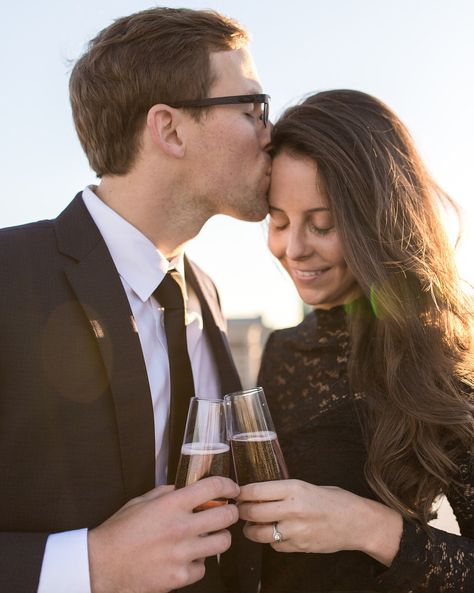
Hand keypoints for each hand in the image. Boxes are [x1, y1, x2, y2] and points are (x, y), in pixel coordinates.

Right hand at [88, 476, 239, 592]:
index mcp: (171, 505)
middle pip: (226, 516)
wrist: (101, 565)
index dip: (227, 485)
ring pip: (222, 543)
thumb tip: (185, 489)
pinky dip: (198, 563)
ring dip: (219, 538)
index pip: (212, 487)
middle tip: (227, 512)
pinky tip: (187, 558)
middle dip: (231, 512)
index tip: (232, 488)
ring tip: (209, 536)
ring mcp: (182, 555)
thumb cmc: (119, 531)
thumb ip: (166, 493)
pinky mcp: (179, 578)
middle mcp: (180, 528)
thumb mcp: (141, 501)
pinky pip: (203, 568)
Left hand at [237, 479, 401, 565]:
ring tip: (250, 524)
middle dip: (241, 511)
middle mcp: (292, 509)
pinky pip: (274, 546)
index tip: (235, 493)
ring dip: (250, 529)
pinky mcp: (299, 547)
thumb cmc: (334, 499)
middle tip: (238, 509)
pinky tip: (274, 533)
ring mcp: (295, 530)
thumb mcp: (307, 486)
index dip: (241, 493)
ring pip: (259, 533)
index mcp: (294, 488)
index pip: (255, 491)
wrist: (358, 522)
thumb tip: (259, 493)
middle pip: (252, 512)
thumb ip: (284, 490)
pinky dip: (270, 541)